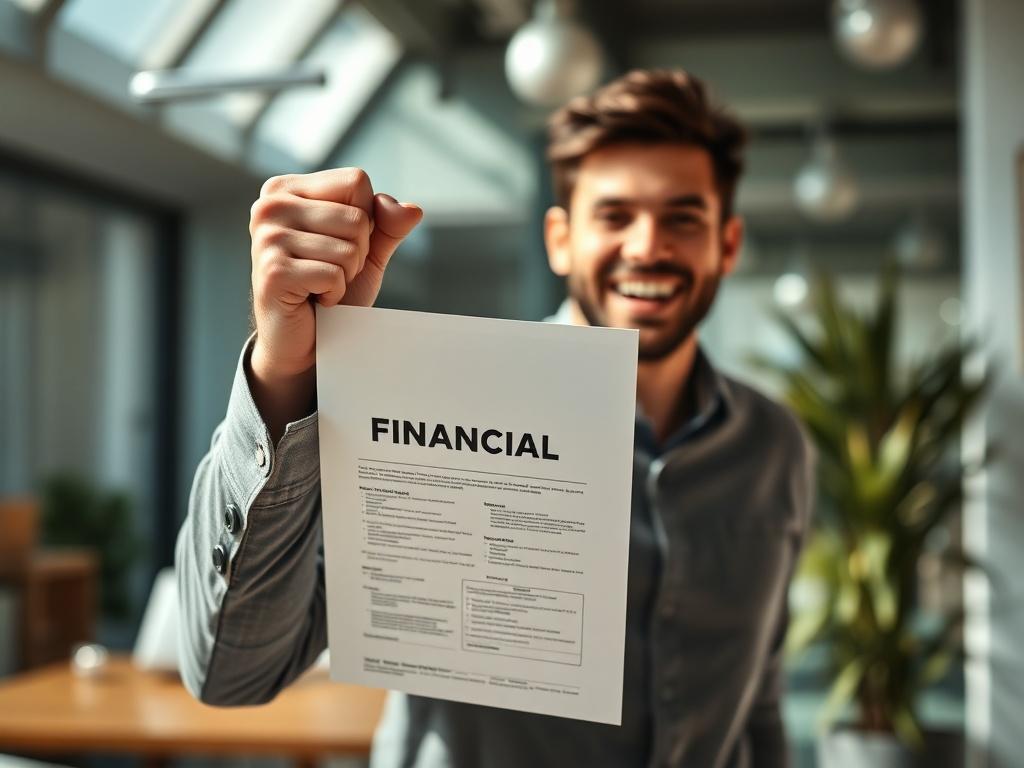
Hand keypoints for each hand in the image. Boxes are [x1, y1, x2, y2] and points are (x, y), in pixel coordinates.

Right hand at [247, 168, 421, 438]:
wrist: (307, 340)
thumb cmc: (331, 289)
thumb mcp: (366, 251)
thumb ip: (387, 224)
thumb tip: (413, 209)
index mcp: (286, 189)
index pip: (357, 182)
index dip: (365, 219)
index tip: (338, 243)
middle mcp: (270, 206)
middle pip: (357, 217)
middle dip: (357, 252)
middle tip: (330, 271)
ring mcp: (267, 239)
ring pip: (349, 248)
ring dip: (345, 276)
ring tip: (320, 286)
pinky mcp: (272, 273)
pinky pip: (334, 275)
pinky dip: (335, 294)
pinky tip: (314, 299)